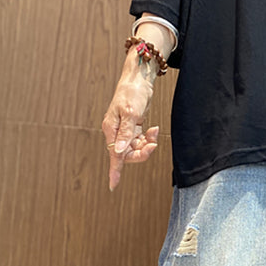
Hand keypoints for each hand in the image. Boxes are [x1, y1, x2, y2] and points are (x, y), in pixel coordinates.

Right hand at [101, 56, 159, 190]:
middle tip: (153, 145)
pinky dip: (149, 138)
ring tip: (154, 132)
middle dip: (141, 152)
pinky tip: (154, 129)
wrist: (139, 79)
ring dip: (147, 144)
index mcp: (111, 129)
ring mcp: (125, 131)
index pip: (113, 155)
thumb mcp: (130, 113)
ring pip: (136, 148)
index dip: (114, 171)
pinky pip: (141, 140)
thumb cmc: (132, 93)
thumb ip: (125, 133)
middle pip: (127, 154)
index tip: (113, 186)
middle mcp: (116, 132)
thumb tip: (118, 152)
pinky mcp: (133, 127)